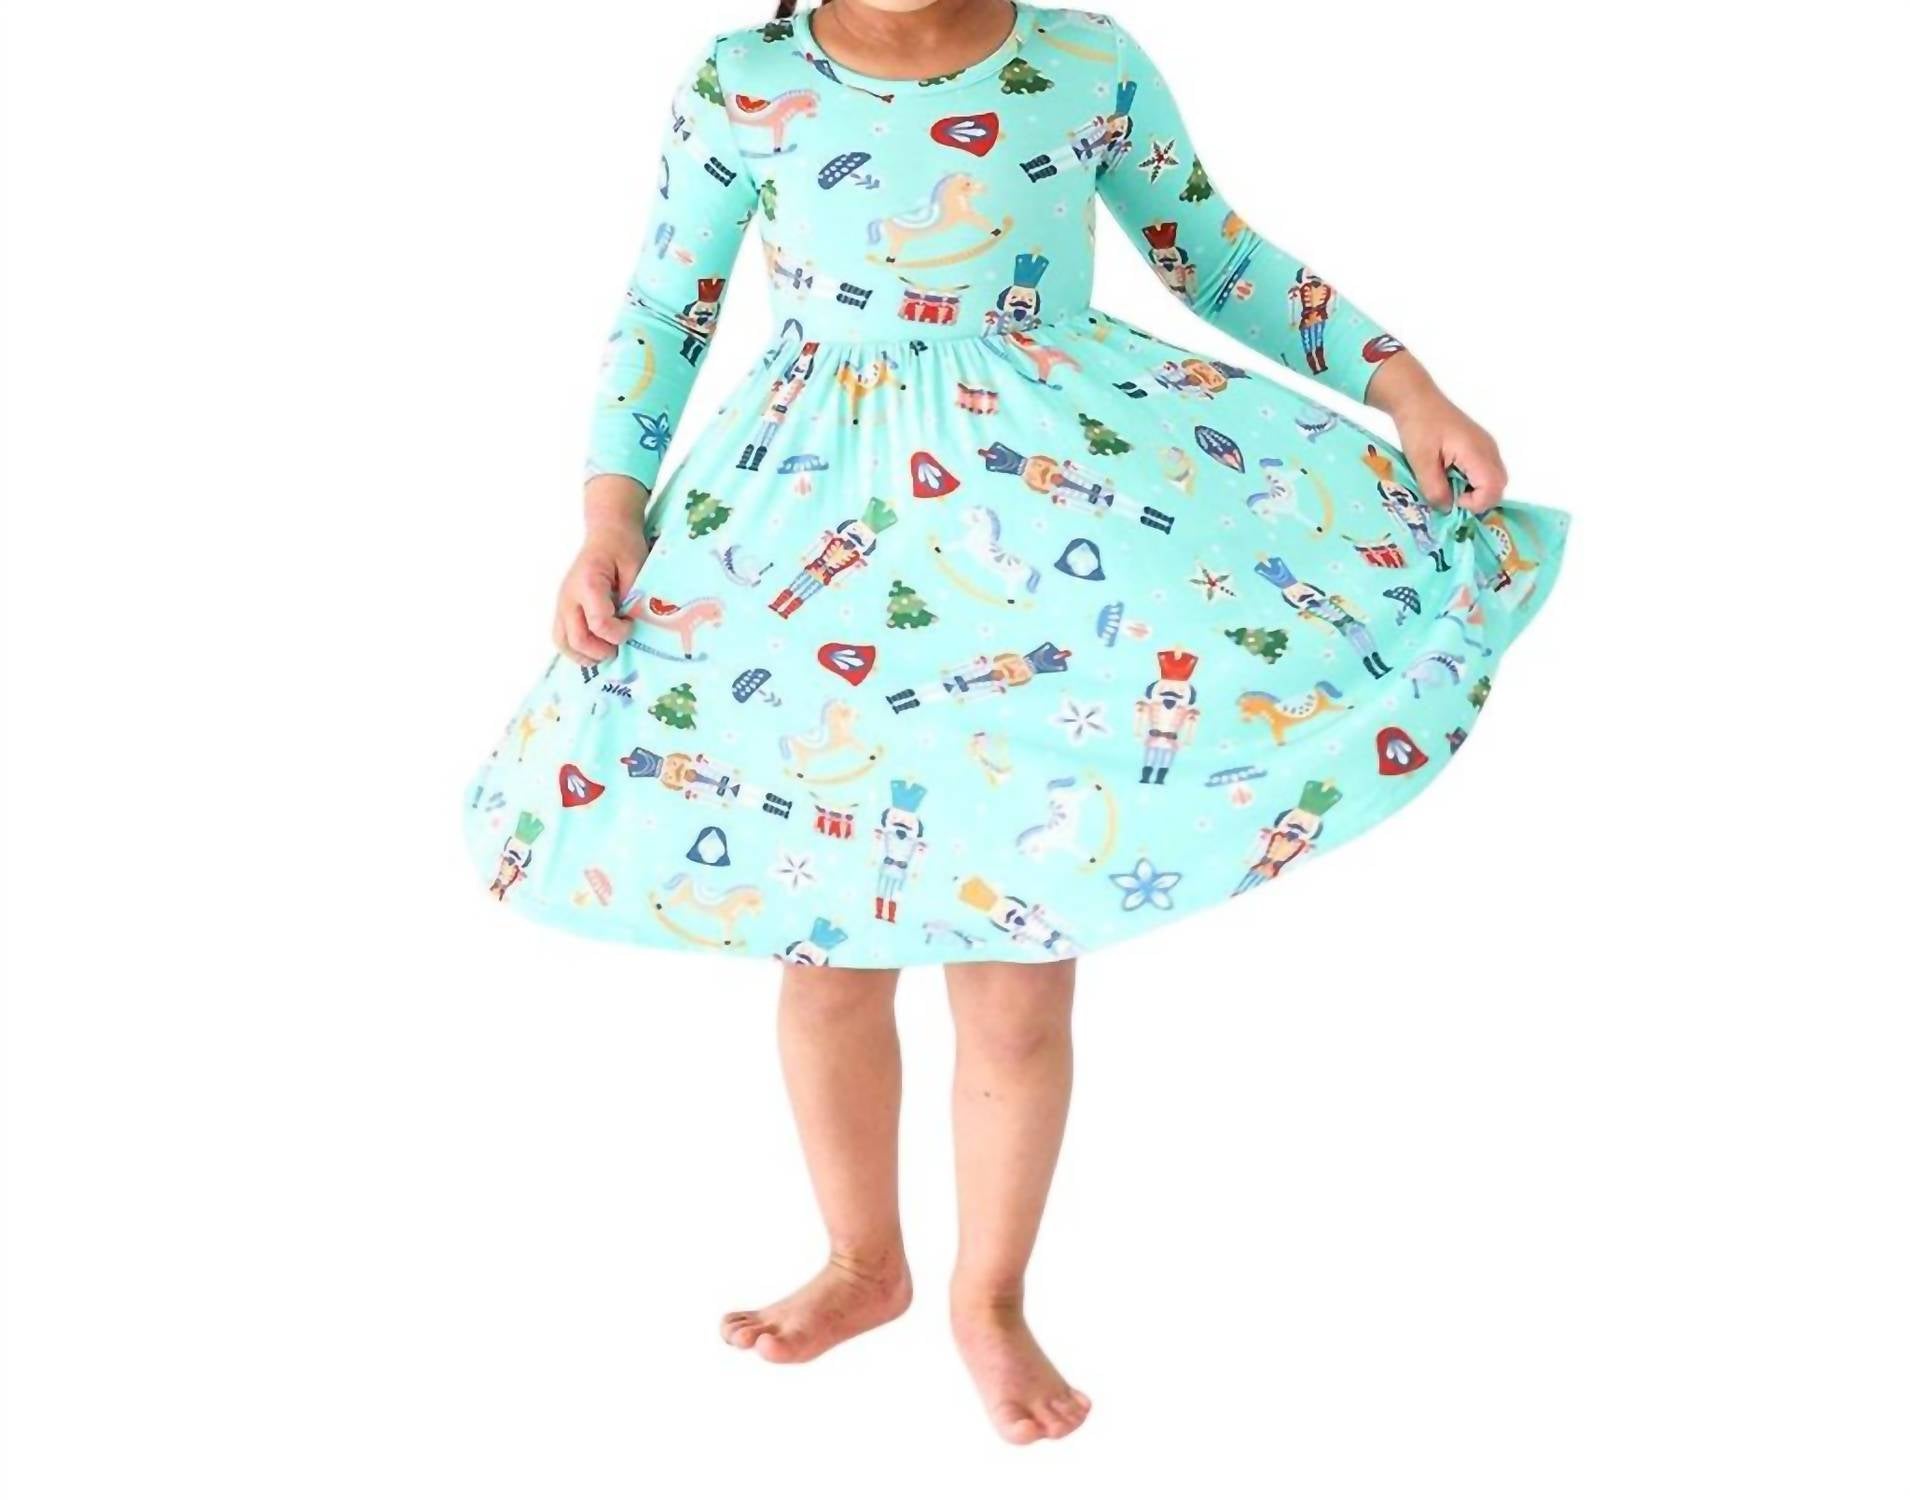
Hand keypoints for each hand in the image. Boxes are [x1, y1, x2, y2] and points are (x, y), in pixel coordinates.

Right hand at [552, 516, 646, 665]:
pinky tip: (595, 648)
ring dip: (585, 656)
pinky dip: (577, 650)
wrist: (607, 533)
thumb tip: (634, 626)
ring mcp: (562, 604)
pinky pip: (562, 637)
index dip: (619, 633)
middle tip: (620, 646)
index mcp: (588, 584)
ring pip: (563, 643)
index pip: (598, 624)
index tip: (632, 625)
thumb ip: (635, 597)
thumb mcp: (637, 568)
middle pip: (577, 640)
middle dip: (602, 651)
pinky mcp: (562, 609)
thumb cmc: (623, 547)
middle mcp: (569, 596)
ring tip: (606, 652)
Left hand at [1368, 353, 1507, 513]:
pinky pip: (1486, 470)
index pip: (1494, 489)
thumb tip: (1447, 509)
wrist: (1417, 399)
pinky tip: (1451, 475)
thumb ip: (1435, 489)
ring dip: (1474, 490)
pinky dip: (1473, 480)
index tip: (1452, 500)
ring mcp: (1487, 446)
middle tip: (1451, 497)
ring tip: (1449, 485)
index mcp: (1477, 452)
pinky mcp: (1480, 445)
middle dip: (1477, 500)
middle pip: (1499, 486)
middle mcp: (1489, 449)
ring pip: (1494, 479)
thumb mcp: (1421, 462)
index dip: (1476, 503)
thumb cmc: (1419, 427)